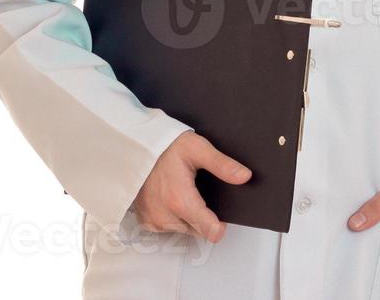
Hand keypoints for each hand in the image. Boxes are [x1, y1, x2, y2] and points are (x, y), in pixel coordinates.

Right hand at [130, 131, 250, 242]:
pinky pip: (169, 226)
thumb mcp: (198, 149)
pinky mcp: (146, 221)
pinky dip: (172, 215)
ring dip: (187, 215)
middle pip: (199, 230)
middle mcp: (165, 217)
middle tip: (196, 190)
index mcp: (181, 201)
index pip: (211, 232)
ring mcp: (154, 221)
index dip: (221, 222)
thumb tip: (244, 176)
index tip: (219, 209)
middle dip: (203, 214)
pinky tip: (169, 196)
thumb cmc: (165, 146)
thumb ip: (222, 165)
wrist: (135, 146)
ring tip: (181, 189)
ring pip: (185, 229)